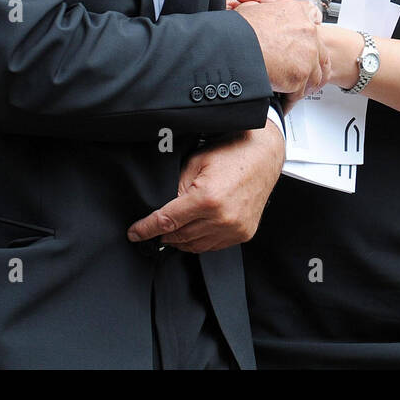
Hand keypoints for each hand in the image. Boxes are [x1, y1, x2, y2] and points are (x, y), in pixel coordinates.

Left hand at [126, 120, 284, 252]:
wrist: (264, 155)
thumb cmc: (231, 153)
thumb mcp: (196, 162)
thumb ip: (176, 187)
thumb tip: (161, 207)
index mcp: (206, 199)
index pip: (167, 221)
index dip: (146, 229)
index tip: (134, 234)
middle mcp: (222, 218)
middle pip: (179, 237)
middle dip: (161, 234)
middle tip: (150, 229)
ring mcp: (234, 229)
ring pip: (195, 246)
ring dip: (179, 240)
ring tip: (171, 229)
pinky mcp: (243, 233)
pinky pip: (213, 245)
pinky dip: (198, 241)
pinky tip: (192, 230)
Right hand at [234, 0, 329, 98]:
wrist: (232, 47)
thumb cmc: (238, 30)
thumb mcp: (250, 7)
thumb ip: (259, 1)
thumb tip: (252, 1)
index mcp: (296, 10)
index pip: (314, 16)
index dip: (309, 32)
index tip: (305, 41)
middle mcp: (307, 29)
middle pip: (319, 50)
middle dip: (309, 65)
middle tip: (297, 75)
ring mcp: (308, 52)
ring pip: (315, 73)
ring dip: (303, 84)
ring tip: (289, 91)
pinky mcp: (302, 73)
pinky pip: (301, 91)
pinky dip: (291, 99)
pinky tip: (281, 101)